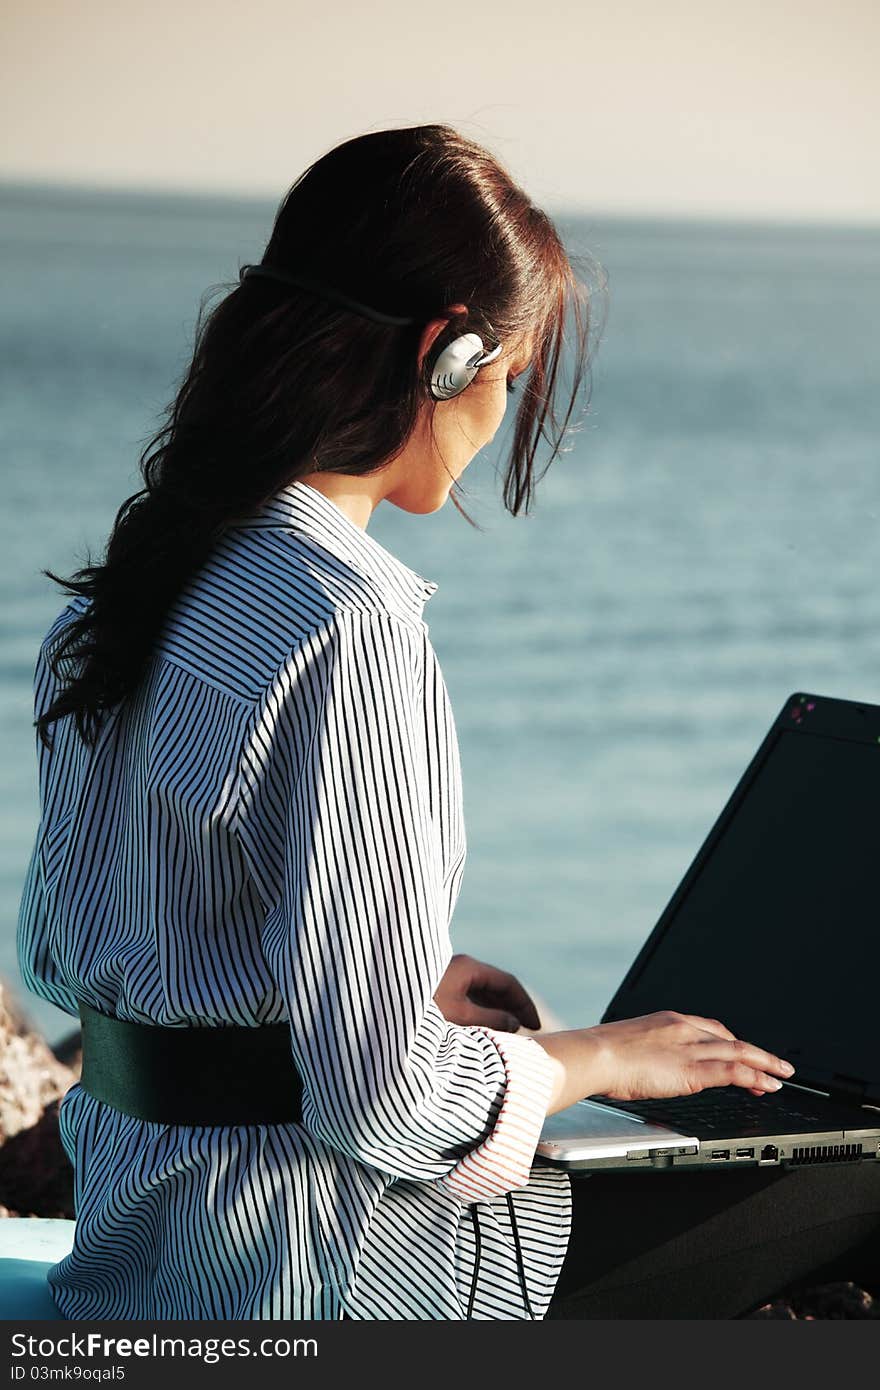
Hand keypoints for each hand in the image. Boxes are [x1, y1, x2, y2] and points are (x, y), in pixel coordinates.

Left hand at [433, 954, 541, 1031]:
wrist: (386, 1011)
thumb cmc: (424, 1011)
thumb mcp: (461, 1017)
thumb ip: (492, 1019)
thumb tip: (515, 1022)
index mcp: (468, 967)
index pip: (507, 982)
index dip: (525, 1004)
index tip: (536, 1025)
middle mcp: (461, 967)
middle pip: (496, 986)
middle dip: (514, 1008)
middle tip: (529, 1031)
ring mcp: (450, 977)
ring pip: (483, 993)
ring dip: (499, 1011)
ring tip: (512, 1033)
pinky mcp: (441, 988)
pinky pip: (470, 997)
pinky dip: (483, 1011)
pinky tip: (489, 1028)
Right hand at [585, 1010, 795, 1100]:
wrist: (595, 1055)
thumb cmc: (601, 1055)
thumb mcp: (628, 1047)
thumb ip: (648, 1055)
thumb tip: (648, 1068)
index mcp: (668, 1021)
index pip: (710, 1028)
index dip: (731, 1041)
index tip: (743, 1051)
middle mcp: (684, 1029)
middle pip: (730, 1038)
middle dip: (756, 1052)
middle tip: (776, 1064)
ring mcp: (690, 1047)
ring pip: (739, 1052)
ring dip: (765, 1064)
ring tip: (782, 1075)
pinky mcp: (693, 1069)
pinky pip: (733, 1071)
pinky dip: (754, 1077)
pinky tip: (767, 1085)